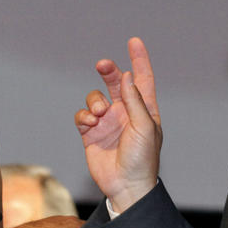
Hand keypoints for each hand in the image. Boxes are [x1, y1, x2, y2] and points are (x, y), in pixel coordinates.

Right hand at [74, 37, 161, 211]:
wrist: (125, 185)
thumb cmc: (142, 158)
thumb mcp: (144, 127)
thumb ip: (134, 101)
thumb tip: (126, 76)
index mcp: (144, 109)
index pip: (142, 79)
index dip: (139, 60)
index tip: (134, 41)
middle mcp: (125, 112)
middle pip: (114, 83)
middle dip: (107, 71)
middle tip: (102, 64)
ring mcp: (107, 122)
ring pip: (95, 98)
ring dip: (95, 101)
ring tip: (99, 114)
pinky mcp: (91, 133)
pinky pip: (83, 115)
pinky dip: (84, 115)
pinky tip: (90, 123)